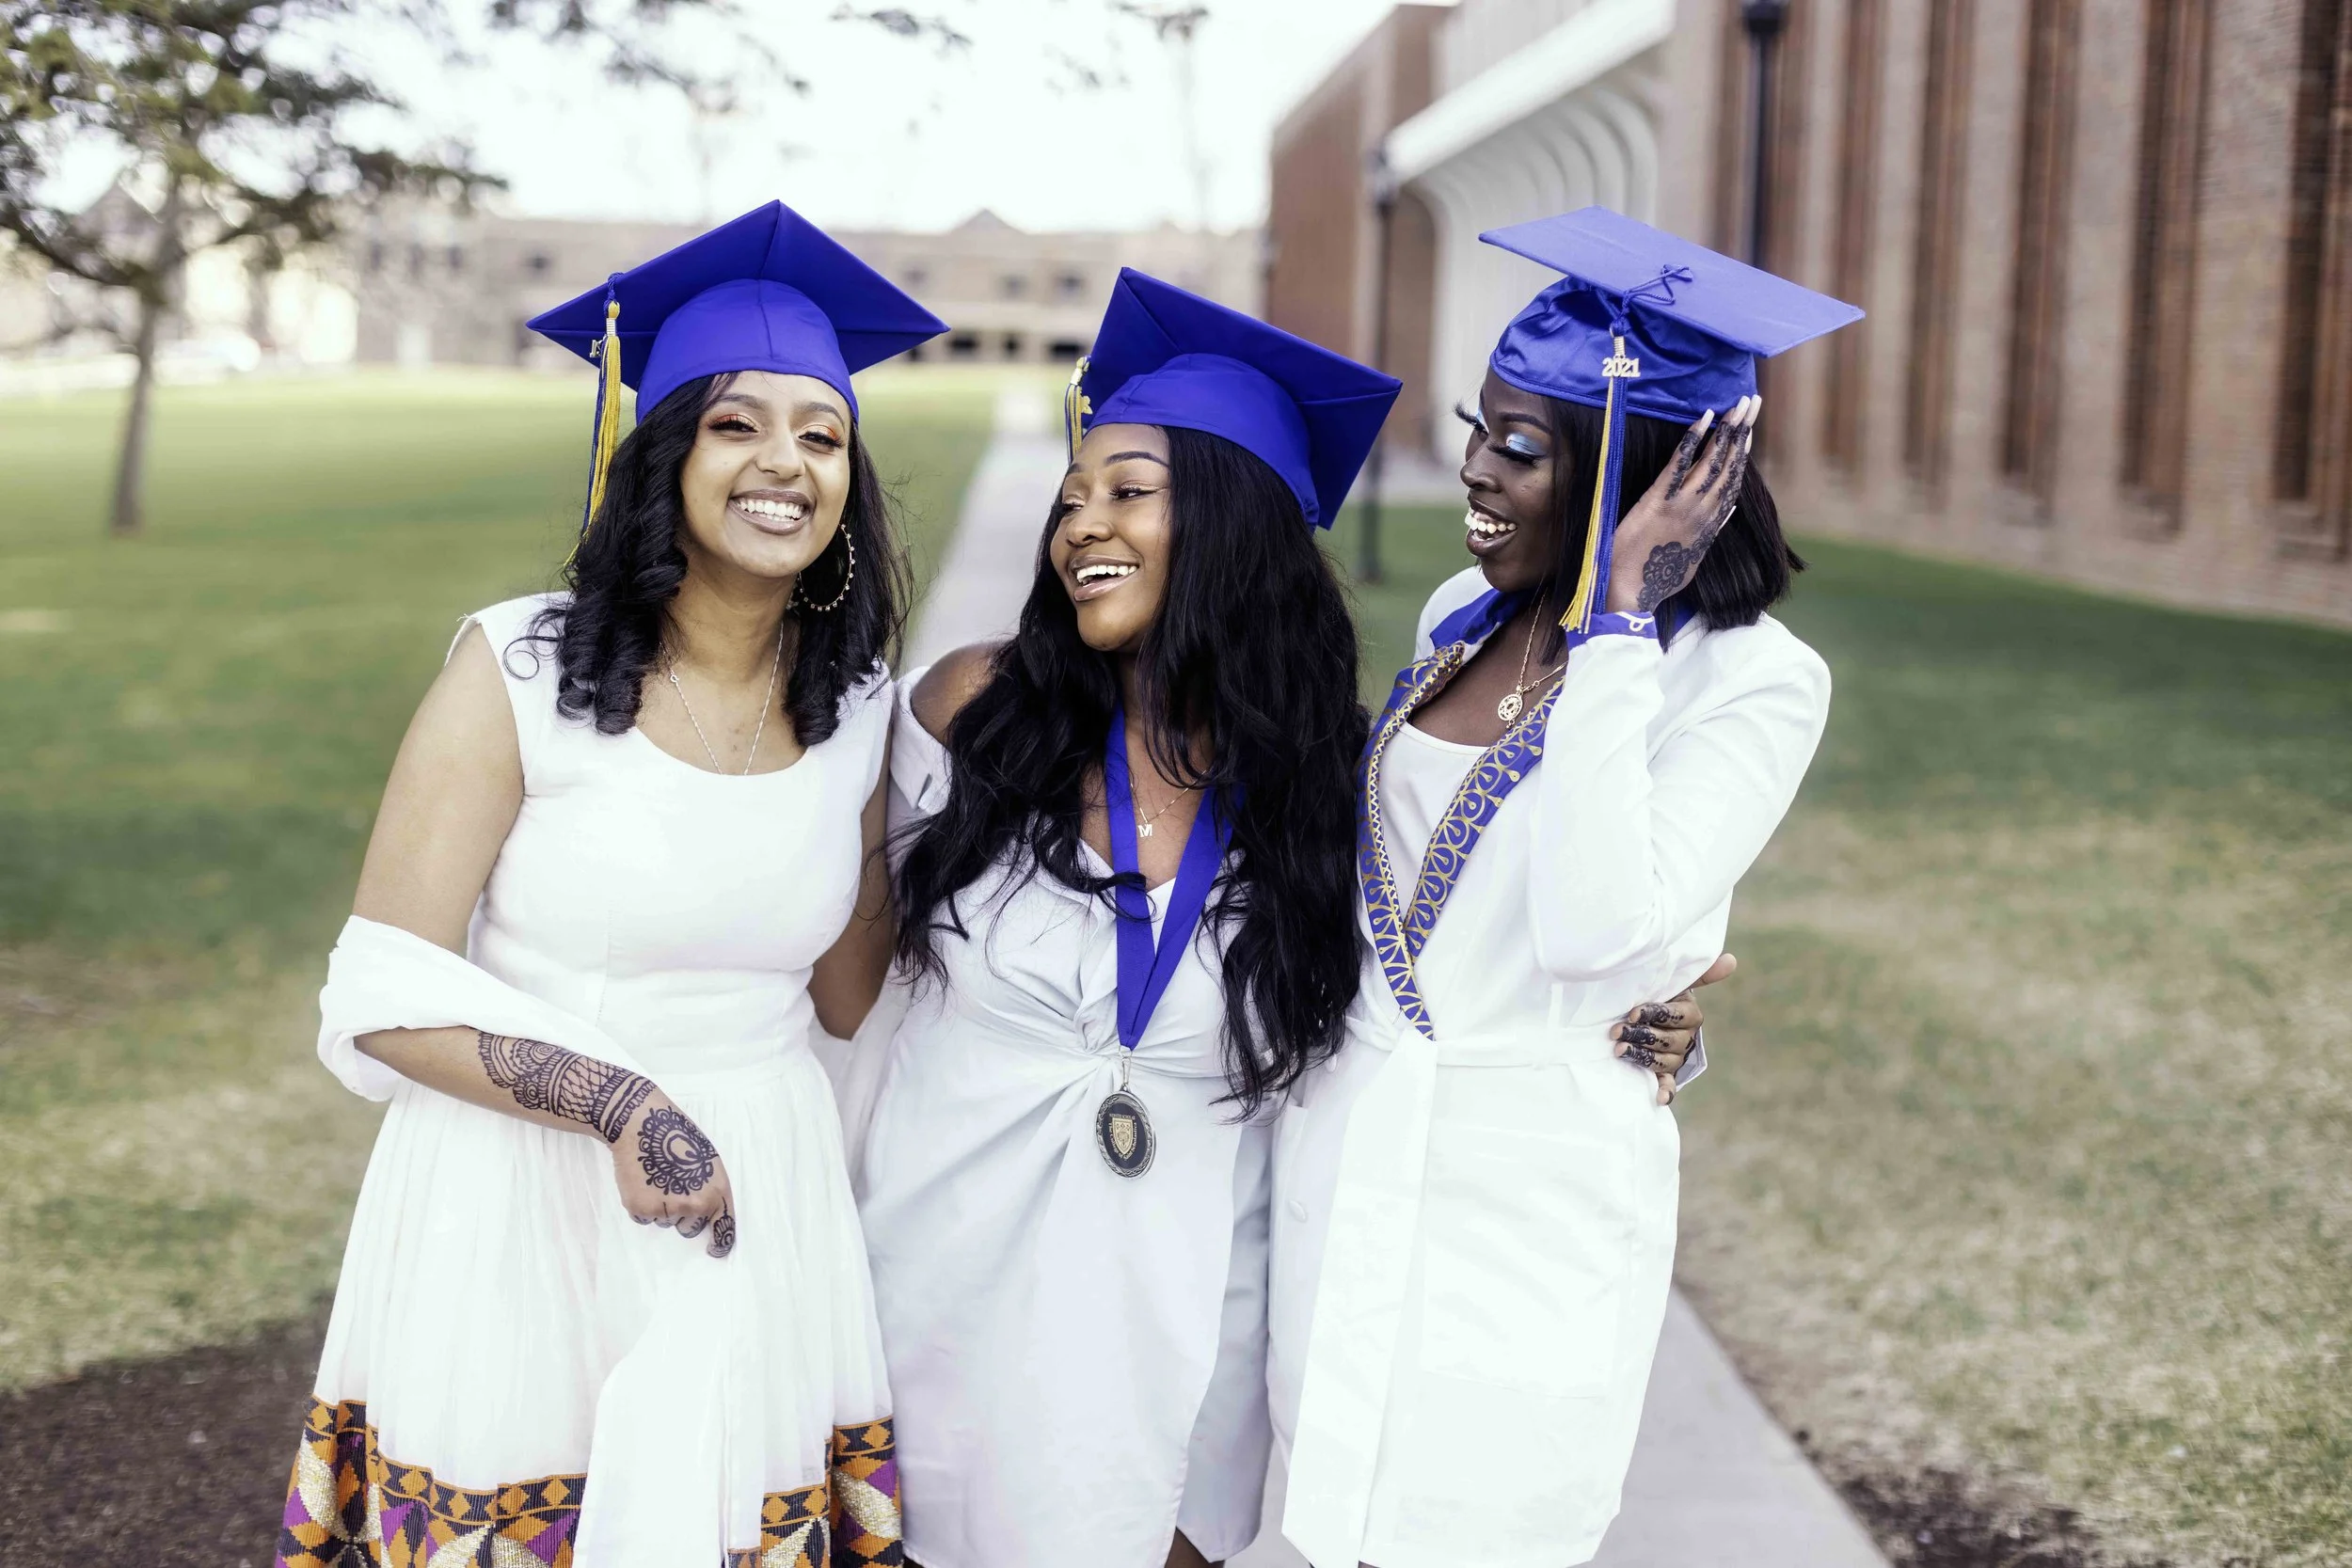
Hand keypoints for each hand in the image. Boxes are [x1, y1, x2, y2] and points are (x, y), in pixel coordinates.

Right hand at [610, 1093, 737, 1257]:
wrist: (642, 1125)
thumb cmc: (677, 1137)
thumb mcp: (708, 1161)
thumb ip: (710, 1189)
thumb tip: (706, 1213)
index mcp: (716, 1191)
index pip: (723, 1229)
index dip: (719, 1244)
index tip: (714, 1250)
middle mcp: (695, 1205)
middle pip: (690, 1228)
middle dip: (684, 1215)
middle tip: (674, 1187)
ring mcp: (667, 1209)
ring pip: (666, 1221)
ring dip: (662, 1207)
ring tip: (658, 1177)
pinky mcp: (642, 1209)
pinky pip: (645, 1218)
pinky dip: (643, 1206)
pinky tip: (643, 1182)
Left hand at [1603, 396, 1759, 615]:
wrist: (1631, 593)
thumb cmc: (1656, 579)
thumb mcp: (1692, 558)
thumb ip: (1710, 532)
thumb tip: (1727, 511)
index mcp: (1709, 523)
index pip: (1733, 481)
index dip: (1743, 453)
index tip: (1750, 429)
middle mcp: (1702, 511)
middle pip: (1729, 464)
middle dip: (1742, 430)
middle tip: (1752, 401)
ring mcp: (1683, 506)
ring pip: (1712, 462)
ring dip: (1727, 429)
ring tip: (1738, 404)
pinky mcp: (1659, 502)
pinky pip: (1680, 466)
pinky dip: (1693, 440)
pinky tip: (1704, 418)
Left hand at [1612, 952, 1737, 1104]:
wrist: (1646, 1014)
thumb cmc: (1661, 994)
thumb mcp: (1677, 982)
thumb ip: (1700, 972)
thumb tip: (1732, 960)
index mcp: (1690, 1015)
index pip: (1676, 1016)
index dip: (1655, 1014)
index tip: (1632, 1013)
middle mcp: (1686, 1037)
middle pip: (1668, 1041)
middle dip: (1641, 1035)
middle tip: (1616, 1031)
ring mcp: (1676, 1056)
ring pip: (1665, 1060)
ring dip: (1643, 1057)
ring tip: (1620, 1050)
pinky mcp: (1666, 1072)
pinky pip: (1670, 1084)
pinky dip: (1666, 1091)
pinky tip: (1660, 1098)